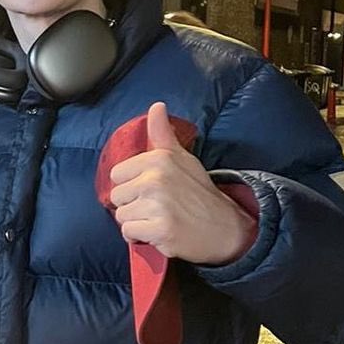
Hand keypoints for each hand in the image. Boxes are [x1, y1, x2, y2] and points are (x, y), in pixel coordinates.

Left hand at [108, 101, 255, 265]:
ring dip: (137, 222)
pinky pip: (129, 233)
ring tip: (159, 219)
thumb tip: (156, 106)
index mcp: (158, 159)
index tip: (151, 190)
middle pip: (117, 196)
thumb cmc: (199, 193)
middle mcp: (156, 179)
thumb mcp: (182, 158)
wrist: (226, 228)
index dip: (132, 185)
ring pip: (121, 216)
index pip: (117, 174)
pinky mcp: (160, 229)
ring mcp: (158, 205)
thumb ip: (162, 134)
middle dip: (133, 205)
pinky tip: (159, 232)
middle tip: (157, 207)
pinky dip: (141, 237)